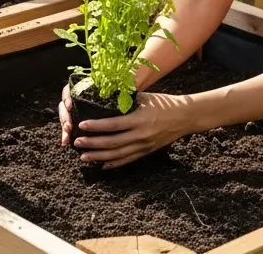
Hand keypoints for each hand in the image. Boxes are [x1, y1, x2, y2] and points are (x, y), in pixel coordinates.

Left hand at [66, 91, 196, 168]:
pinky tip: (103, 166)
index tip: (82, 126)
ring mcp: (144, 145)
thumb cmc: (164, 103)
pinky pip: (129, 160)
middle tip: (77, 143)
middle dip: (93, 144)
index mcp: (139, 119)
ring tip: (84, 157)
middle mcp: (141, 135)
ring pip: (118, 154)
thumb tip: (105, 96)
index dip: (97, 126)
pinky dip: (115, 164)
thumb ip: (126, 99)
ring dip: (100, 157)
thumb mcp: (145, 97)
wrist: (185, 116)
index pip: (113, 124)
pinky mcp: (147, 151)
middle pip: (112, 143)